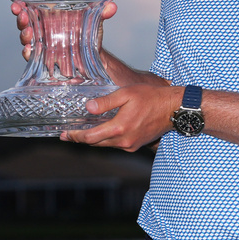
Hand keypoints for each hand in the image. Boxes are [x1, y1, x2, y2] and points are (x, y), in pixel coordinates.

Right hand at [11, 0, 117, 61]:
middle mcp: (42, 30)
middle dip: (21, 20)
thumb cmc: (88, 35)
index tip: (17, 4)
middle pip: (25, 24)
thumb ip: (101, 13)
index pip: (30, 9)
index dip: (21, 7)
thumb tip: (112, 7)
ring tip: (28, 34)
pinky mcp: (44, 59)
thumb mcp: (94, 22)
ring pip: (27, 39)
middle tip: (22, 16)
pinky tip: (29, 51)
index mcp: (49, 18)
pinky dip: (29, 53)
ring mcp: (42, 45)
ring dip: (24, 36)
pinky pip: (32, 56)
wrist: (93, 58)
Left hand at [59, 83, 181, 150]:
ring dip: (94, 140)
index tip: (65, 135)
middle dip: (81, 139)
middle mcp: (124, 141)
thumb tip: (88, 108)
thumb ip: (106, 102)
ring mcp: (131, 145)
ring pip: (106, 145)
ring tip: (84, 133)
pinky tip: (104, 131)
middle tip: (68, 135)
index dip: (75, 136)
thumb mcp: (126, 94)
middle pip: (96, 144)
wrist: (173, 109)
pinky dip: (107, 139)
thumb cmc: (151, 98)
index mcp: (119, 128)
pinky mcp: (136, 145)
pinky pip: (117, 144)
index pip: (90, 137)